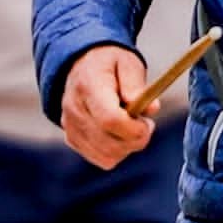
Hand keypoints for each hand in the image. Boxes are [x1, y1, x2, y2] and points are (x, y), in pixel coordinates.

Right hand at [58, 45, 156, 169]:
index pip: (110, 119)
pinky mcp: (72, 138)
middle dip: (135, 140)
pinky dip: (116, 151)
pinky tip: (118, 133)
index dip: (134, 129)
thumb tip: (152, 109)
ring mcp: (70, 126)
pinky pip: (101, 159)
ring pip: (107, 156)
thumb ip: (137, 86)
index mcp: (89, 86)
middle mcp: (74, 109)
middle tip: (145, 123)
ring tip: (131, 127)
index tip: (147, 123)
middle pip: (109, 143)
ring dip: (127, 147)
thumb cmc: (110, 63)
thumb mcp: (128, 63)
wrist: (81, 64)